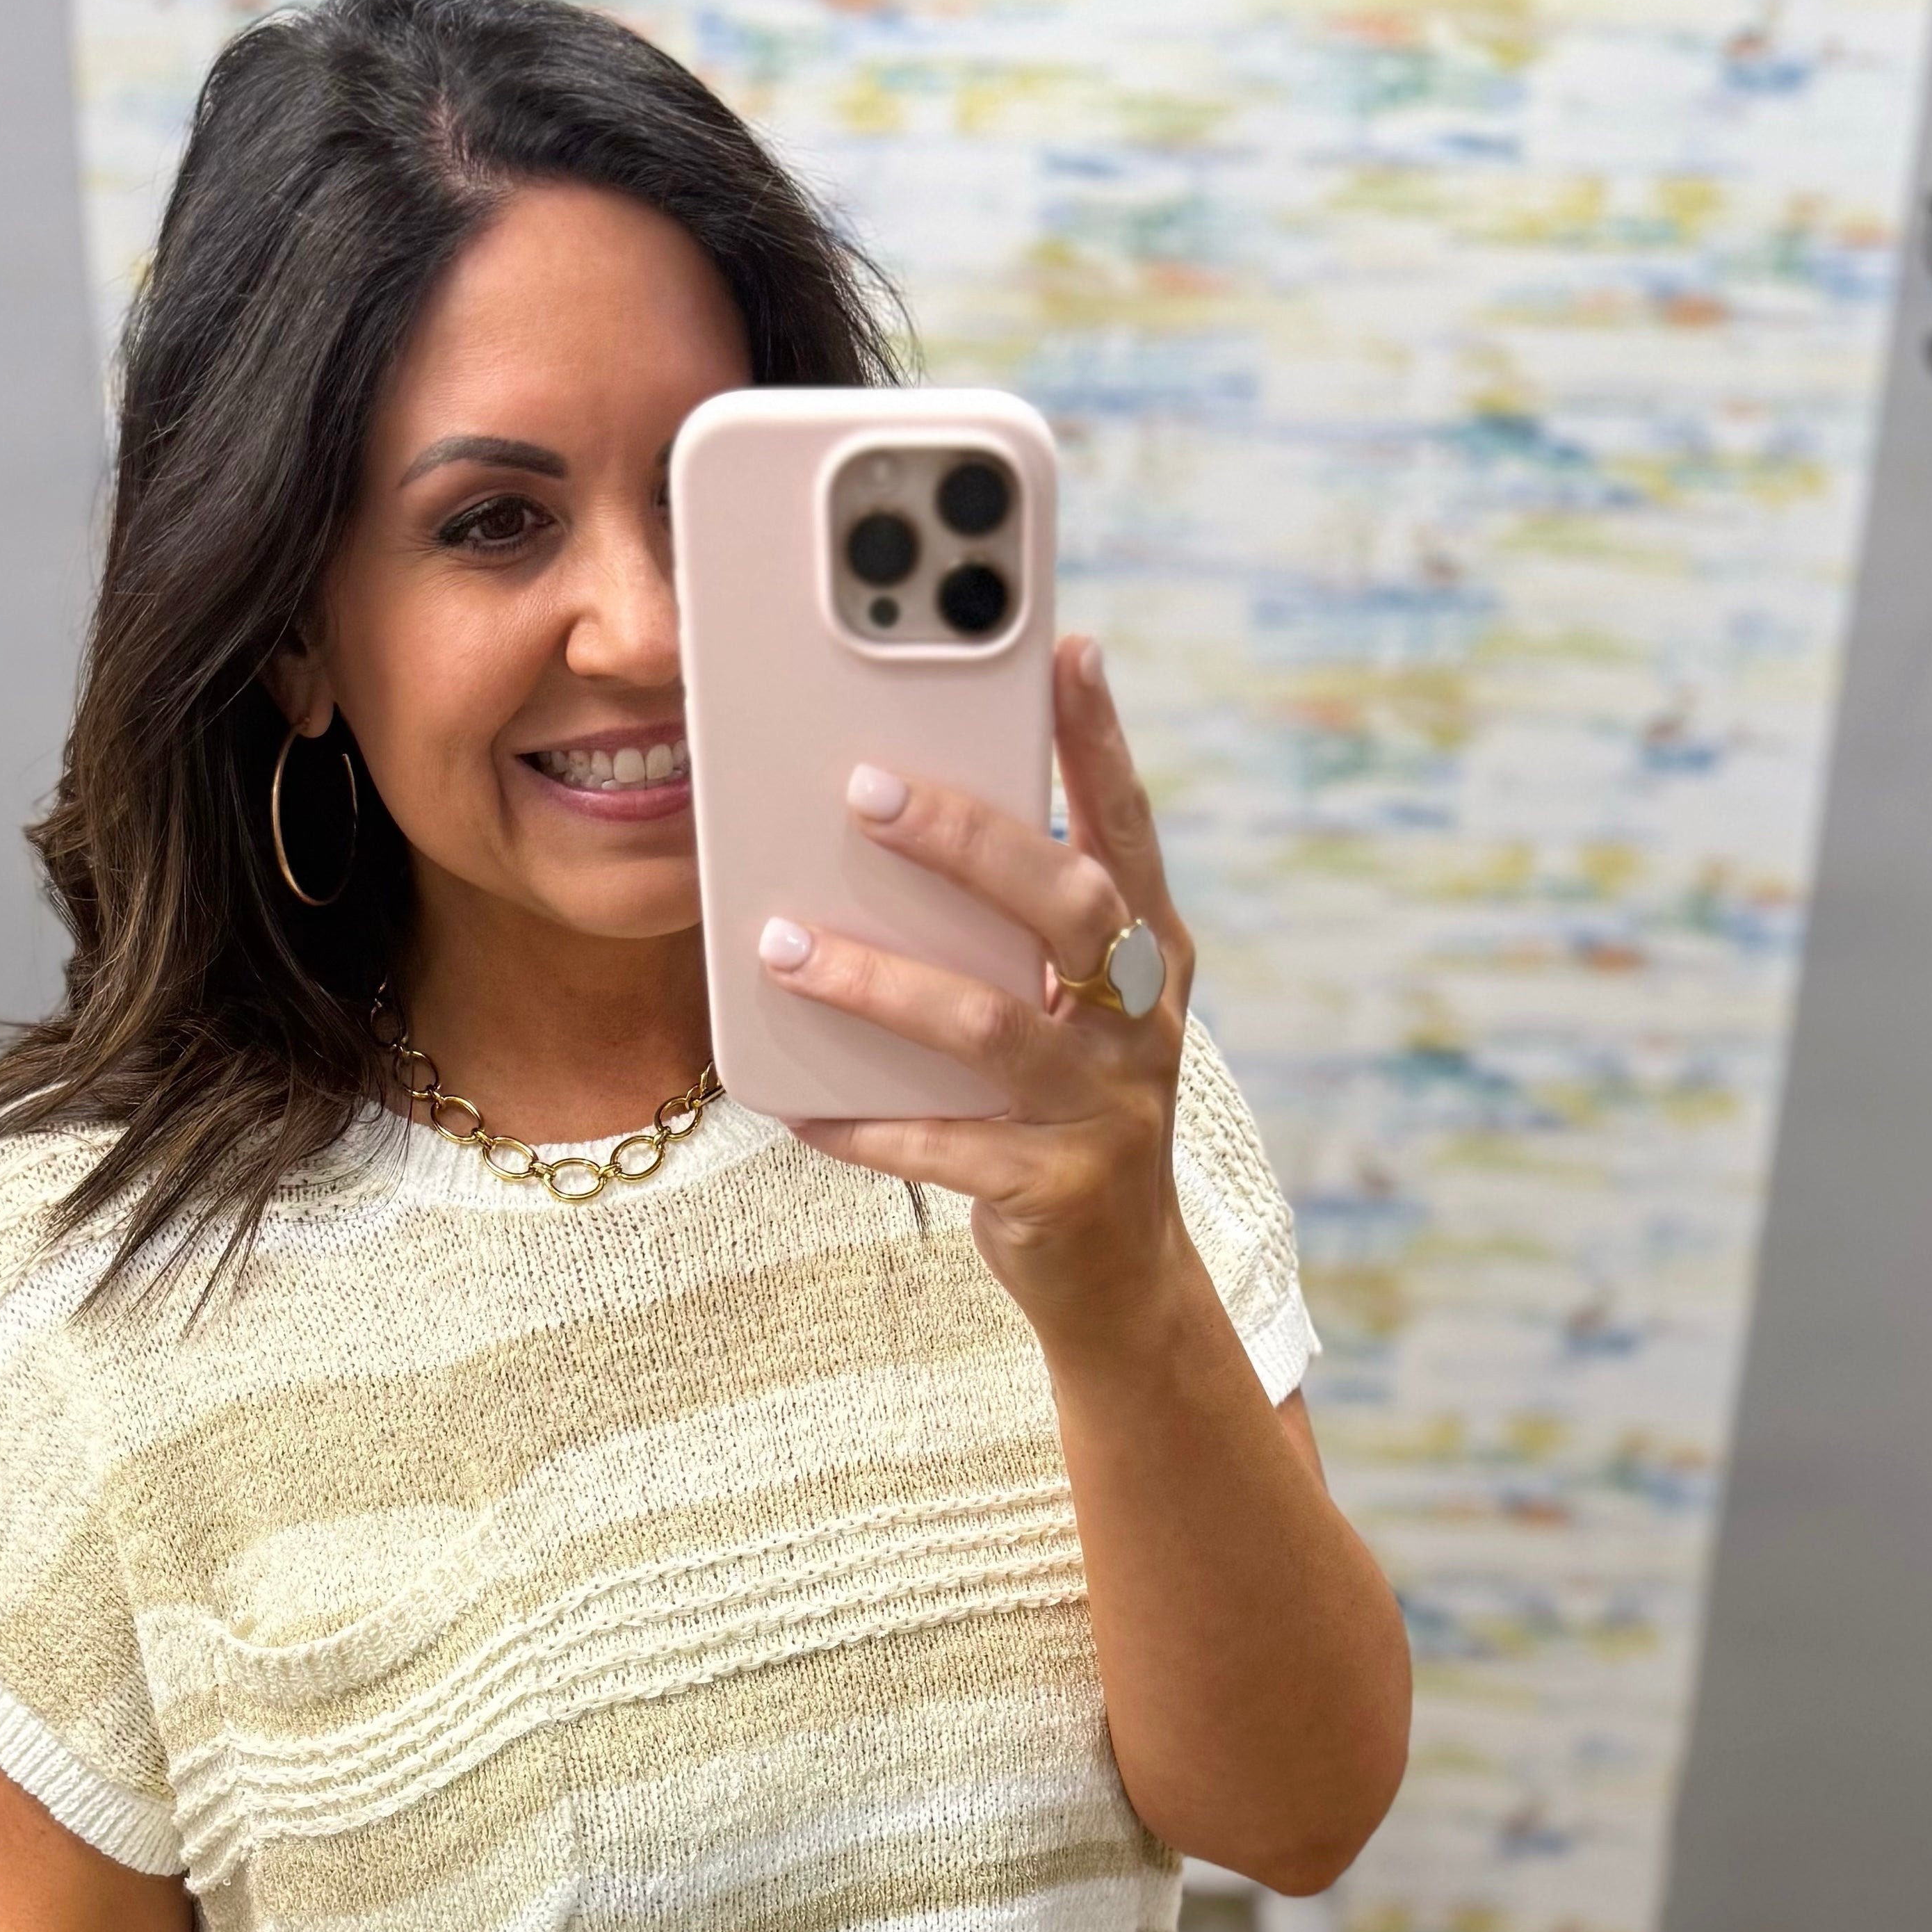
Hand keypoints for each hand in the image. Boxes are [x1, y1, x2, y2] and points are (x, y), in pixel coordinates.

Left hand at [758, 636, 1194, 1348]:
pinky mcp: (1051, 1188)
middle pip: (1064, 906)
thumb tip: (897, 826)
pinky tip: (792, 1103)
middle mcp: (1140, 1023)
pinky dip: (859, 1122)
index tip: (1069, 651)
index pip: (1129, 829)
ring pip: (984, 1026)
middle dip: (965, 840)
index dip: (1102, 743)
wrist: (1120, 1280)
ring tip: (781, 944)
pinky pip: (937, 1145)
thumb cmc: (1070, 1113)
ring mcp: (1102, 1108)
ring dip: (875, 981)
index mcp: (1151, 958)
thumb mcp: (1070, 1012)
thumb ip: (1017, 933)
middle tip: (864, 789)